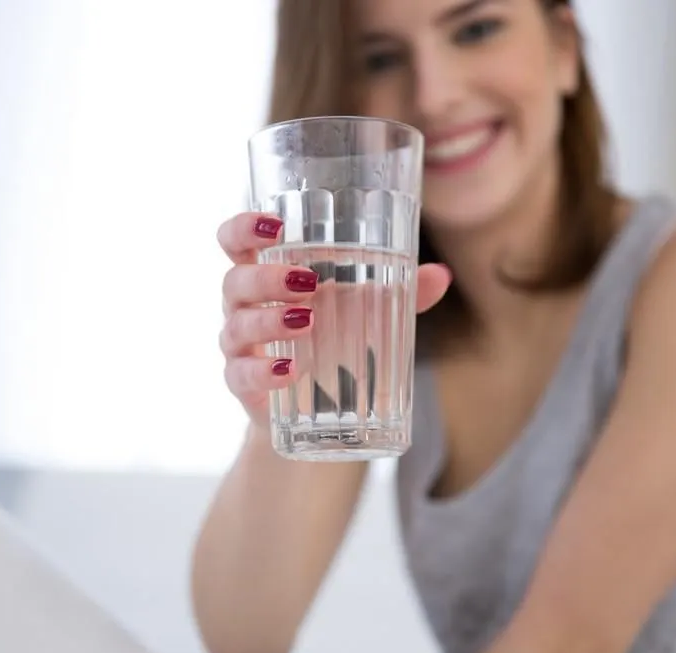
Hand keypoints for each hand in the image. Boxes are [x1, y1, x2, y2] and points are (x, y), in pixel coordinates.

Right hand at [217, 212, 449, 426]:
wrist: (320, 404)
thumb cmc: (335, 336)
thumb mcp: (368, 308)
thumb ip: (401, 290)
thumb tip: (441, 274)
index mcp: (266, 273)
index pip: (235, 241)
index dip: (244, 227)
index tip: (274, 224)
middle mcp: (244, 306)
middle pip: (234, 281)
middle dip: (265, 277)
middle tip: (306, 280)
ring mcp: (240, 346)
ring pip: (236, 326)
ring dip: (268, 321)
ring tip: (306, 320)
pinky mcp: (244, 384)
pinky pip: (240, 375)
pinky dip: (263, 372)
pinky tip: (289, 371)